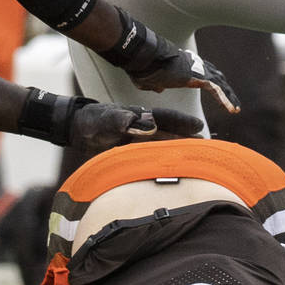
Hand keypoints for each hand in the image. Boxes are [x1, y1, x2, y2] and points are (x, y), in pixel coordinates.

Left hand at [69, 103, 203, 151]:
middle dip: (187, 139)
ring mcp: (139, 140)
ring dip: (178, 151)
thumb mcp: (104, 120)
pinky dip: (163, 162)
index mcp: (139, 116)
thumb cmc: (91, 121)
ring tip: (196, 159)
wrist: (77, 130)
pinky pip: (152, 157)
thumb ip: (120, 121)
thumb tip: (143, 124)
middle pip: (170, 133)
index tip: (199, 127)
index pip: (165, 118)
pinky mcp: (133, 152)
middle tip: (207, 147)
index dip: (182, 122)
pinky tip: (171, 169)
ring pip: (163, 146)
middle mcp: (143, 128)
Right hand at [97, 8, 240, 113]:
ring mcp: (199, 69)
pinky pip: (217, 90)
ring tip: (235, 110)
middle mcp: (195, 64)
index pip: (206, 74)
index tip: (219, 95)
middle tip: (233, 104)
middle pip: (217, 78)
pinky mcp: (199, 77)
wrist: (147, 58)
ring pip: (220, 84)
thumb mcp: (150, 79)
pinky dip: (225, 100)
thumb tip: (158, 88)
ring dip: (229, 97)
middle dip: (226, 91)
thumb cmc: (145, 67)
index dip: (214, 85)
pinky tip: (230, 110)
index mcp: (186, 64)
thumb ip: (156, 84)